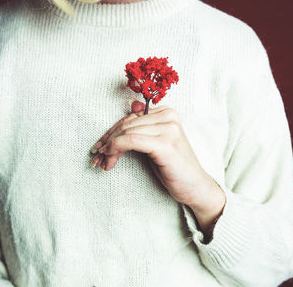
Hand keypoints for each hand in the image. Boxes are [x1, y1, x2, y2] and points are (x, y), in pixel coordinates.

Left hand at [90, 99, 224, 209]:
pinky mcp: (165, 144)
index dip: (110, 133)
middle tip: (96, 158)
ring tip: (103, 163)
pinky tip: (111, 161)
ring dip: (109, 149)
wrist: (195, 187)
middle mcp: (168, 117)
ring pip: (126, 132)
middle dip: (107, 141)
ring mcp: (168, 129)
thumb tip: (132, 104)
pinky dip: (116, 149)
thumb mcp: (156, 143)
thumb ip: (144, 126)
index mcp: (167, 112)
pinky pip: (131, 141)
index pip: (129, 118)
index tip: (99, 147)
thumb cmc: (174, 167)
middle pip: (126, 124)